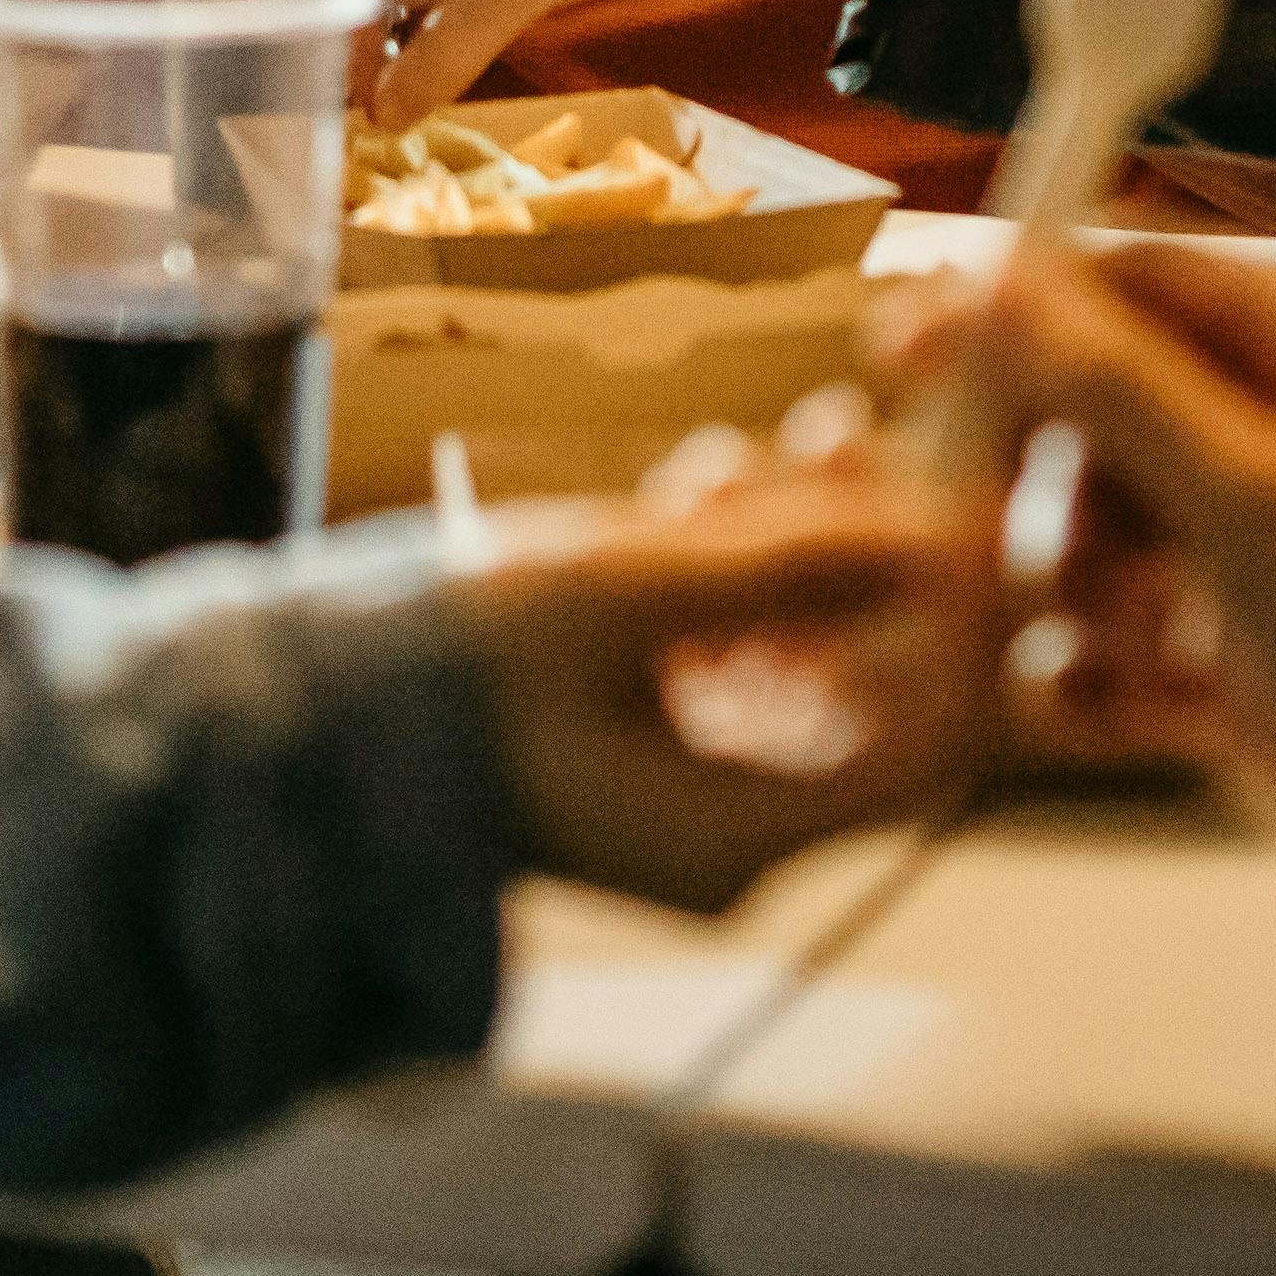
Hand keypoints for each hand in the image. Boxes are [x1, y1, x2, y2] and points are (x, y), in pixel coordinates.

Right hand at [464, 466, 1005, 915]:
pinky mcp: (660, 755)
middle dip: (851, 555)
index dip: (956, 626)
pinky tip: (687, 499)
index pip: (924, 747)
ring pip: (801, 659)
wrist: (320, 721)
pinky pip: (739, 665)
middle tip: (830, 436)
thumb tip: (931, 541)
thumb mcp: (619, 594)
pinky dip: (728, 582)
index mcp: (737, 839)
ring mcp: (698, 800)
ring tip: (723, 460)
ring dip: (780, 551)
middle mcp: (735, 839)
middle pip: (865, 689)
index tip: (945, 505)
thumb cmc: (450, 667)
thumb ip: (778, 567)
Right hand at [921, 245, 1275, 893]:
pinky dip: (1098, 673)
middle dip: (1039, 465)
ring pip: (1110, 532)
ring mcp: (1275, 552)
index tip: (912, 346)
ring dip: (1069, 577)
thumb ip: (1122, 389)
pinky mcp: (1258, 665)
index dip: (1022, 315)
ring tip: (1086, 622)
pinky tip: (1084, 693)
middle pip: (1108, 411)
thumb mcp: (1267, 496)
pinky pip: (1134, 650)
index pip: (1138, 286)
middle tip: (967, 514)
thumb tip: (1005, 281)